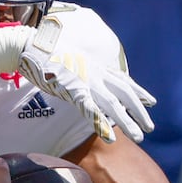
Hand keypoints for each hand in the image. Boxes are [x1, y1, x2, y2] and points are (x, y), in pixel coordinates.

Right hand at [17, 15, 155, 143]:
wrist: (30, 45)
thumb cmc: (45, 50)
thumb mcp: (69, 56)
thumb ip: (80, 65)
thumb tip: (81, 69)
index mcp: (95, 65)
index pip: (122, 80)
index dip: (138, 91)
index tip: (151, 101)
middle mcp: (96, 73)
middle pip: (124, 93)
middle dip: (138, 110)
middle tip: (150, 127)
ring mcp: (86, 81)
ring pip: (112, 105)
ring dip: (127, 121)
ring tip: (139, 137)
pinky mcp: (73, 90)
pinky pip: (90, 110)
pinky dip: (101, 124)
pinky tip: (110, 137)